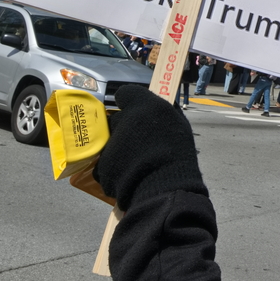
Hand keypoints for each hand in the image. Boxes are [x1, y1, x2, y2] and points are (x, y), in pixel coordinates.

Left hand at [94, 85, 204, 209]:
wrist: (166, 187)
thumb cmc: (177, 153)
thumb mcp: (178, 124)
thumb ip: (162, 111)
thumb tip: (155, 106)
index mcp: (142, 105)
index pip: (125, 93)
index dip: (129, 102)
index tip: (135, 111)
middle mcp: (121, 120)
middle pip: (115, 119)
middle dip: (123, 127)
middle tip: (138, 141)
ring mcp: (108, 143)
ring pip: (109, 141)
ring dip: (118, 148)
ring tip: (134, 162)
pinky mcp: (101, 165)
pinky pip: (105, 163)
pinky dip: (114, 168)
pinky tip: (129, 174)